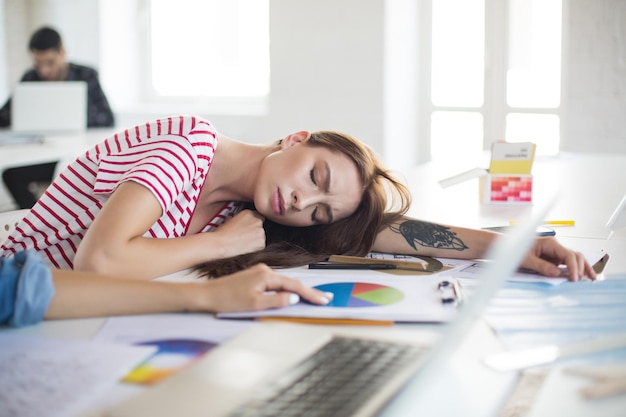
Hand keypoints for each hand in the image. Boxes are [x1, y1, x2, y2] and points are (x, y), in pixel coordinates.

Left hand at [197, 263, 331, 312]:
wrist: (208, 294)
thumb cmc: (228, 300)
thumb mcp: (254, 304)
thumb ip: (276, 301)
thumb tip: (294, 298)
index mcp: (266, 275)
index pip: (294, 285)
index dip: (311, 294)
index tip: (324, 300)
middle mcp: (265, 270)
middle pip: (292, 282)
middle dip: (309, 292)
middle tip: (325, 299)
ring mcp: (260, 272)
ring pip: (284, 283)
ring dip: (299, 291)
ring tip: (314, 298)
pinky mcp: (255, 277)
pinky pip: (276, 283)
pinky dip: (287, 289)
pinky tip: (292, 294)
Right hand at [211, 209, 266, 257]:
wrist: (221, 244)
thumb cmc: (222, 234)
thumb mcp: (232, 219)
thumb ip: (244, 220)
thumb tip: (248, 225)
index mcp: (249, 213)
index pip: (257, 217)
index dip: (252, 224)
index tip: (247, 229)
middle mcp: (257, 220)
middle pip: (260, 226)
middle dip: (255, 231)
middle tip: (244, 237)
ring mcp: (261, 232)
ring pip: (261, 236)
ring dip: (256, 239)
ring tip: (243, 242)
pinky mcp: (261, 243)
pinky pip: (261, 245)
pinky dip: (256, 247)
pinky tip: (245, 248)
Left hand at [520, 237, 596, 280]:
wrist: (507, 248)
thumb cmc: (514, 251)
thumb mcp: (526, 260)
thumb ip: (541, 266)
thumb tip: (557, 273)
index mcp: (550, 244)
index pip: (568, 255)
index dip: (573, 267)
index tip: (574, 279)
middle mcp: (555, 247)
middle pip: (575, 255)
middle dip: (581, 267)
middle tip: (582, 281)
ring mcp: (555, 253)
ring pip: (575, 259)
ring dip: (583, 268)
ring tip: (592, 278)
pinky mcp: (554, 259)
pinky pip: (567, 263)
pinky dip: (575, 269)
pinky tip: (583, 276)